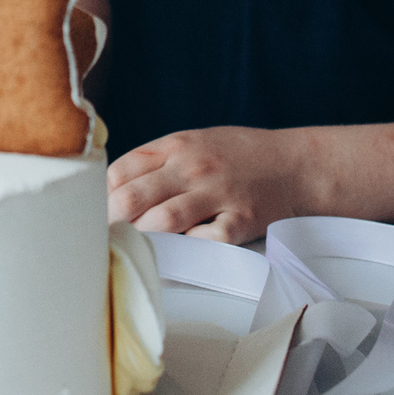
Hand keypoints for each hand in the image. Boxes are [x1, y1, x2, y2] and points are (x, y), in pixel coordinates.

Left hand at [107, 126, 320, 242]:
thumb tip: (111, 190)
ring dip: (143, 238)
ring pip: (162, 220)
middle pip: (133, 197)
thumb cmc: (239, 156)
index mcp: (176, 145)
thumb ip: (157, 161)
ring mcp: (217, 194)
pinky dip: (189, 249)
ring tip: (136, 250)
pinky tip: (182, 252)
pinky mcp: (240, 220)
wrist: (295, 165)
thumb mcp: (195, 142)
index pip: (121, 171)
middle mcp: (192, 167)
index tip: (98, 216)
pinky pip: (205, 241)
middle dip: (112, 222)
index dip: (103, 197)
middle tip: (107, 240)